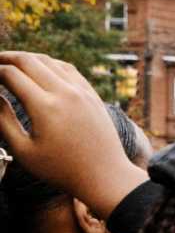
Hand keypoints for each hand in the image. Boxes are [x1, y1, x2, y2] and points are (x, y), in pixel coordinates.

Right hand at [0, 52, 148, 214]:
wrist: (105, 176)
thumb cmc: (60, 169)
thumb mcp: (24, 150)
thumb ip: (3, 121)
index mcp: (45, 106)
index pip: (11, 75)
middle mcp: (65, 93)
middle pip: (29, 61)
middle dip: (7, 57)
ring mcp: (82, 92)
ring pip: (50, 61)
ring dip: (28, 57)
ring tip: (12, 61)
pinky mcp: (92, 95)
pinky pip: (69, 69)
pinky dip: (50, 63)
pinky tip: (41, 67)